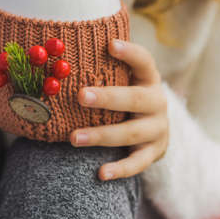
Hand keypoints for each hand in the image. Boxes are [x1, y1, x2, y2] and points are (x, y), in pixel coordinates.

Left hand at [70, 39, 168, 180]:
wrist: (152, 128)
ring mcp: (158, 129)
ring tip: (74, 138)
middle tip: (81, 95)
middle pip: (136, 99)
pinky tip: (101, 173)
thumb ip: (103, 70)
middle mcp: (157, 102)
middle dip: (108, 98)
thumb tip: (61, 56)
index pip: (144, 62)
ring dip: (102, 135)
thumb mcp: (122, 81)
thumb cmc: (125, 98)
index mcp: (148, 80)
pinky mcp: (155, 152)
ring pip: (131, 133)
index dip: (130, 53)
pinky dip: (120, 169)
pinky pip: (138, 163)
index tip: (110, 45)